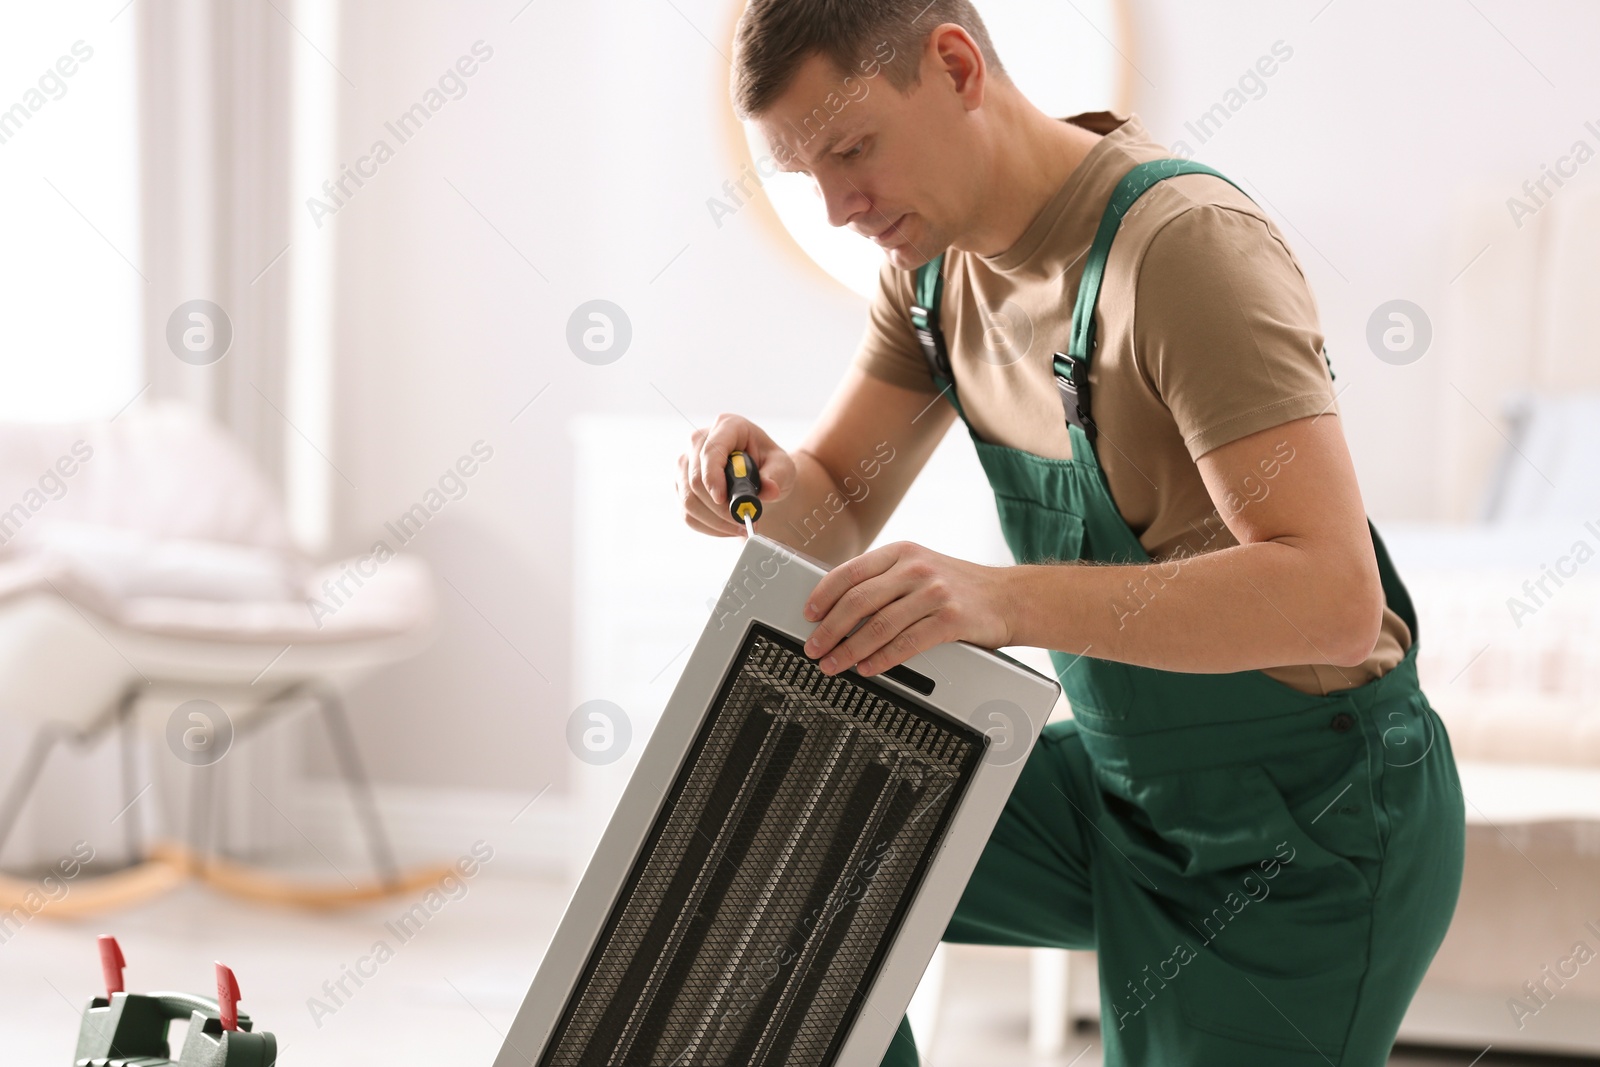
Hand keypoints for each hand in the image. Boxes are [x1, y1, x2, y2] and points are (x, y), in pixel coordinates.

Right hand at [676, 414, 797, 537]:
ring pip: (688, 498)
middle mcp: (700, 441)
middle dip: (718, 507)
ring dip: (714, 520)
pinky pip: (687, 512)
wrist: (763, 476)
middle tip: (742, 521)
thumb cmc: (772, 466)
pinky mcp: (682, 484)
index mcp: (727, 426)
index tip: (724, 500)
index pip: (710, 451)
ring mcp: (687, 462)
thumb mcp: (783, 468)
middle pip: (695, 478)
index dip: (713, 477)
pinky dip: (708, 526)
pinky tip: (727, 528)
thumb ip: (777, 477)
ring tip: (740, 527)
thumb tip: (769, 489)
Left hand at [801, 541, 1015, 676]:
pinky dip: (881, 659)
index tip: (808, 615)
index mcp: (901, 552)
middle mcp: (915, 568)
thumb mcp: (920, 567)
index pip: (849, 572)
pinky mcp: (950, 620)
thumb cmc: (959, 586)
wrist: (1009, 597)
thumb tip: (839, 606)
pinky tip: (868, 667)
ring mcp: (934, 593)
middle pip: (858, 601)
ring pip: (878, 626)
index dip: (822, 595)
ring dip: (849, 650)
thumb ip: (885, 579)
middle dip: (829, 629)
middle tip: (814, 647)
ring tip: (834, 664)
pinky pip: (905, 644)